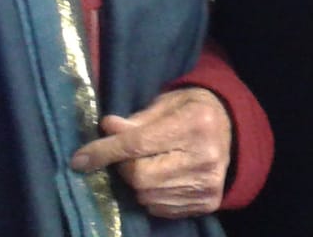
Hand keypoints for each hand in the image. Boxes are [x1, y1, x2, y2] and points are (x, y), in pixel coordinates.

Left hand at [70, 87, 231, 217]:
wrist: (233, 129)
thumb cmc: (194, 111)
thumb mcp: (167, 103)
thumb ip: (137, 120)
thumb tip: (106, 128)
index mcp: (195, 123)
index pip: (139, 144)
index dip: (105, 151)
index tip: (79, 159)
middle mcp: (205, 156)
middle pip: (140, 176)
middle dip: (123, 168)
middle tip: (125, 157)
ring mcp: (208, 182)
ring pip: (146, 196)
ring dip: (137, 183)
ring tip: (147, 166)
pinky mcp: (207, 201)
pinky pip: (160, 208)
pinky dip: (151, 196)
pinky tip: (161, 179)